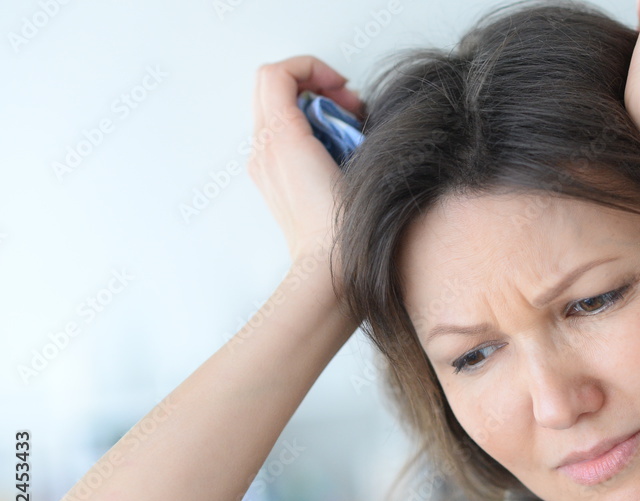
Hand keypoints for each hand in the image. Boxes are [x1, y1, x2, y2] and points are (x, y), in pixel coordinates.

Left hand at [248, 55, 366, 262]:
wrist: (326, 269)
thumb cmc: (342, 225)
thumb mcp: (353, 162)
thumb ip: (341, 122)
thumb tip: (345, 110)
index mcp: (279, 137)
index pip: (280, 73)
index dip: (315, 68)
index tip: (344, 89)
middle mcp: (263, 147)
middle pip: (275, 85)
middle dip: (315, 84)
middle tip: (348, 105)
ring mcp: (262, 164)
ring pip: (277, 108)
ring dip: (313, 107)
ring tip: (346, 131)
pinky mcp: (270, 179)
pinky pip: (280, 135)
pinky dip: (306, 130)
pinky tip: (334, 152)